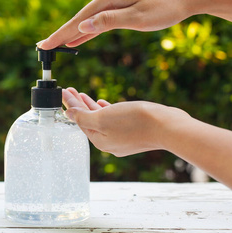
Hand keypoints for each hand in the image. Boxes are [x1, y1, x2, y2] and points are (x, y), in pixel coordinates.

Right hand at [39, 0, 194, 48]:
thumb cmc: (165, 7)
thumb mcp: (136, 18)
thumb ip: (107, 22)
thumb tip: (81, 27)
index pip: (79, 20)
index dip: (60, 34)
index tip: (44, 45)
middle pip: (80, 18)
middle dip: (62, 33)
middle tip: (43, 46)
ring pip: (90, 18)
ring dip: (74, 32)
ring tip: (58, 44)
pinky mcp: (121, 0)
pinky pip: (100, 17)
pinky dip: (90, 28)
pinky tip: (80, 37)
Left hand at [62, 87, 189, 155]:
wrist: (168, 127)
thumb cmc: (135, 122)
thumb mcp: (103, 119)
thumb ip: (84, 117)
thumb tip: (69, 114)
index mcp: (99, 140)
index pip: (79, 120)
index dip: (70, 104)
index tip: (64, 91)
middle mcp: (109, 142)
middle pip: (88, 120)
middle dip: (78, 105)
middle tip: (69, 90)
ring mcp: (122, 138)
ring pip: (100, 119)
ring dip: (90, 106)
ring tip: (82, 95)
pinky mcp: (133, 132)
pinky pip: (113, 120)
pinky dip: (105, 110)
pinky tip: (103, 102)